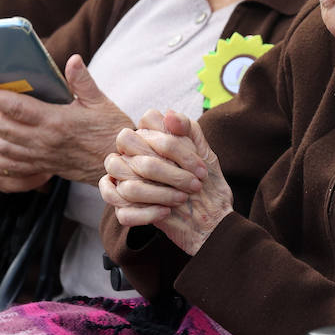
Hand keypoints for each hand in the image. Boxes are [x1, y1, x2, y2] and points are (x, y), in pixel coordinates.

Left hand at [0, 54, 132, 191]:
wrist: (120, 164)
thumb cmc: (111, 131)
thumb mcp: (100, 102)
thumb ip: (82, 81)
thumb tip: (73, 59)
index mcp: (57, 121)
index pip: (18, 108)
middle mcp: (45, 141)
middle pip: (4, 128)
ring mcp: (43, 157)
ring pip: (4, 147)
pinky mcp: (44, 168)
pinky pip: (12, 166)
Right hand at [100, 109, 232, 254]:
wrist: (211, 218)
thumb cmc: (206, 181)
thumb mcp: (205, 153)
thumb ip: (189, 130)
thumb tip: (169, 115)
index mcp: (149, 140)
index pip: (146, 122)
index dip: (172, 143)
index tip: (199, 166)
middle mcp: (132, 159)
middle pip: (130, 151)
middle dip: (166, 170)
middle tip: (194, 185)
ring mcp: (125, 184)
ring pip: (126, 184)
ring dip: (159, 193)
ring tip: (182, 198)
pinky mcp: (127, 211)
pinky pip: (122, 212)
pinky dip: (146, 213)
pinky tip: (166, 212)